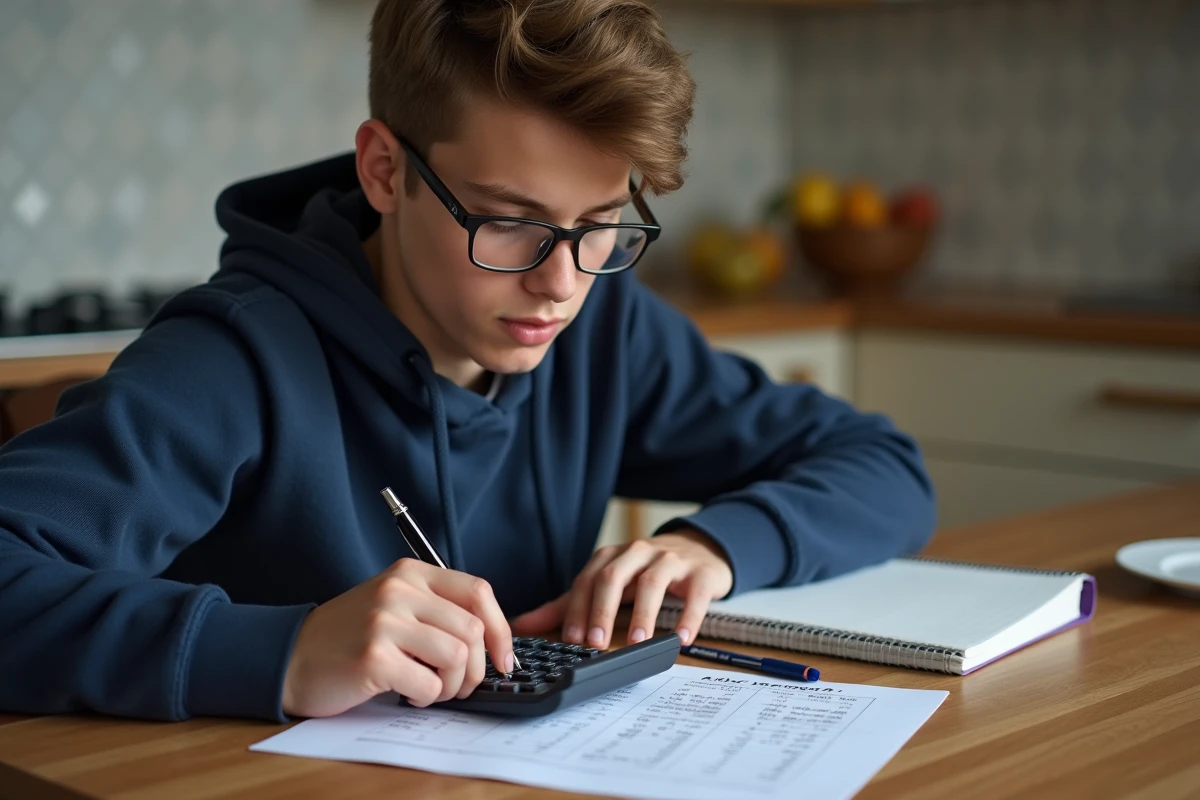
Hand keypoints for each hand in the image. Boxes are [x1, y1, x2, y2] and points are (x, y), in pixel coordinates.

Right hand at [282, 559, 514, 717]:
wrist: (290, 657)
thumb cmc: (350, 638)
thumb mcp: (394, 606)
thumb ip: (438, 611)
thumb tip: (493, 642)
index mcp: (410, 573)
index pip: (478, 592)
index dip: (500, 629)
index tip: (504, 659)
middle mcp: (399, 590)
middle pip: (471, 629)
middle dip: (476, 668)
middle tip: (458, 686)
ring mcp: (385, 622)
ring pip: (456, 657)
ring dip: (452, 685)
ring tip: (431, 689)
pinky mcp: (373, 657)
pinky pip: (429, 685)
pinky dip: (426, 699)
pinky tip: (406, 694)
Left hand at [511, 530, 732, 649]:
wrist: (699, 549)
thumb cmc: (644, 572)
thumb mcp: (606, 584)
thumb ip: (565, 605)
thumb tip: (520, 625)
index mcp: (610, 558)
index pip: (586, 581)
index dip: (577, 609)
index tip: (572, 640)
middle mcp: (637, 553)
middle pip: (613, 576)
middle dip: (602, 610)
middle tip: (597, 642)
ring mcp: (670, 561)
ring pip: (653, 581)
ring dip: (643, 613)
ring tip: (638, 642)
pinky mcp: (700, 574)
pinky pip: (694, 594)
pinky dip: (688, 616)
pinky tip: (681, 638)